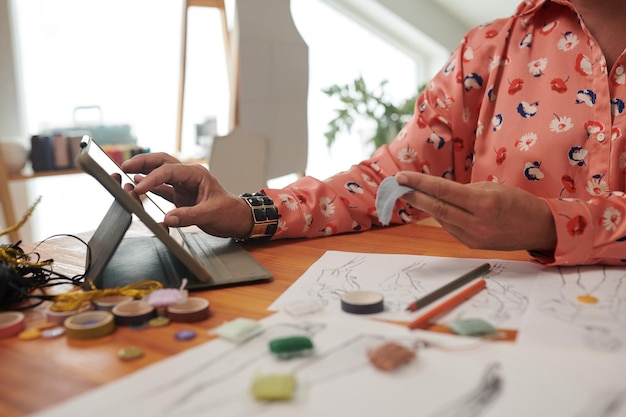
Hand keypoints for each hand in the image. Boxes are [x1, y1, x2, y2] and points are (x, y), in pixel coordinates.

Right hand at [121, 153, 252, 238]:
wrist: (237, 219)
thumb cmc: (229, 213)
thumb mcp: (211, 214)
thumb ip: (189, 216)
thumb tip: (168, 218)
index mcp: (196, 174)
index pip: (169, 171)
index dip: (152, 179)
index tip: (138, 188)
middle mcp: (188, 177)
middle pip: (162, 162)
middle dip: (143, 162)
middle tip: (124, 165)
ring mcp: (183, 186)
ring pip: (160, 173)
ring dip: (143, 172)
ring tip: (124, 172)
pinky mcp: (181, 197)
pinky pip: (162, 189)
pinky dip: (150, 187)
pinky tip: (137, 185)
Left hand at [395, 171, 555, 252]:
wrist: (540, 229)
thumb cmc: (519, 202)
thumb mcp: (493, 188)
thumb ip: (464, 191)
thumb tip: (439, 192)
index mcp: (483, 203)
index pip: (443, 192)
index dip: (419, 184)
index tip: (402, 178)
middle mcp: (476, 223)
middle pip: (437, 209)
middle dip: (413, 196)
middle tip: (397, 186)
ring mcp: (473, 237)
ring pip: (441, 219)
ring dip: (426, 206)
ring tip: (412, 193)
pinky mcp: (472, 245)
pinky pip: (450, 227)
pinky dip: (441, 216)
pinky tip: (435, 206)